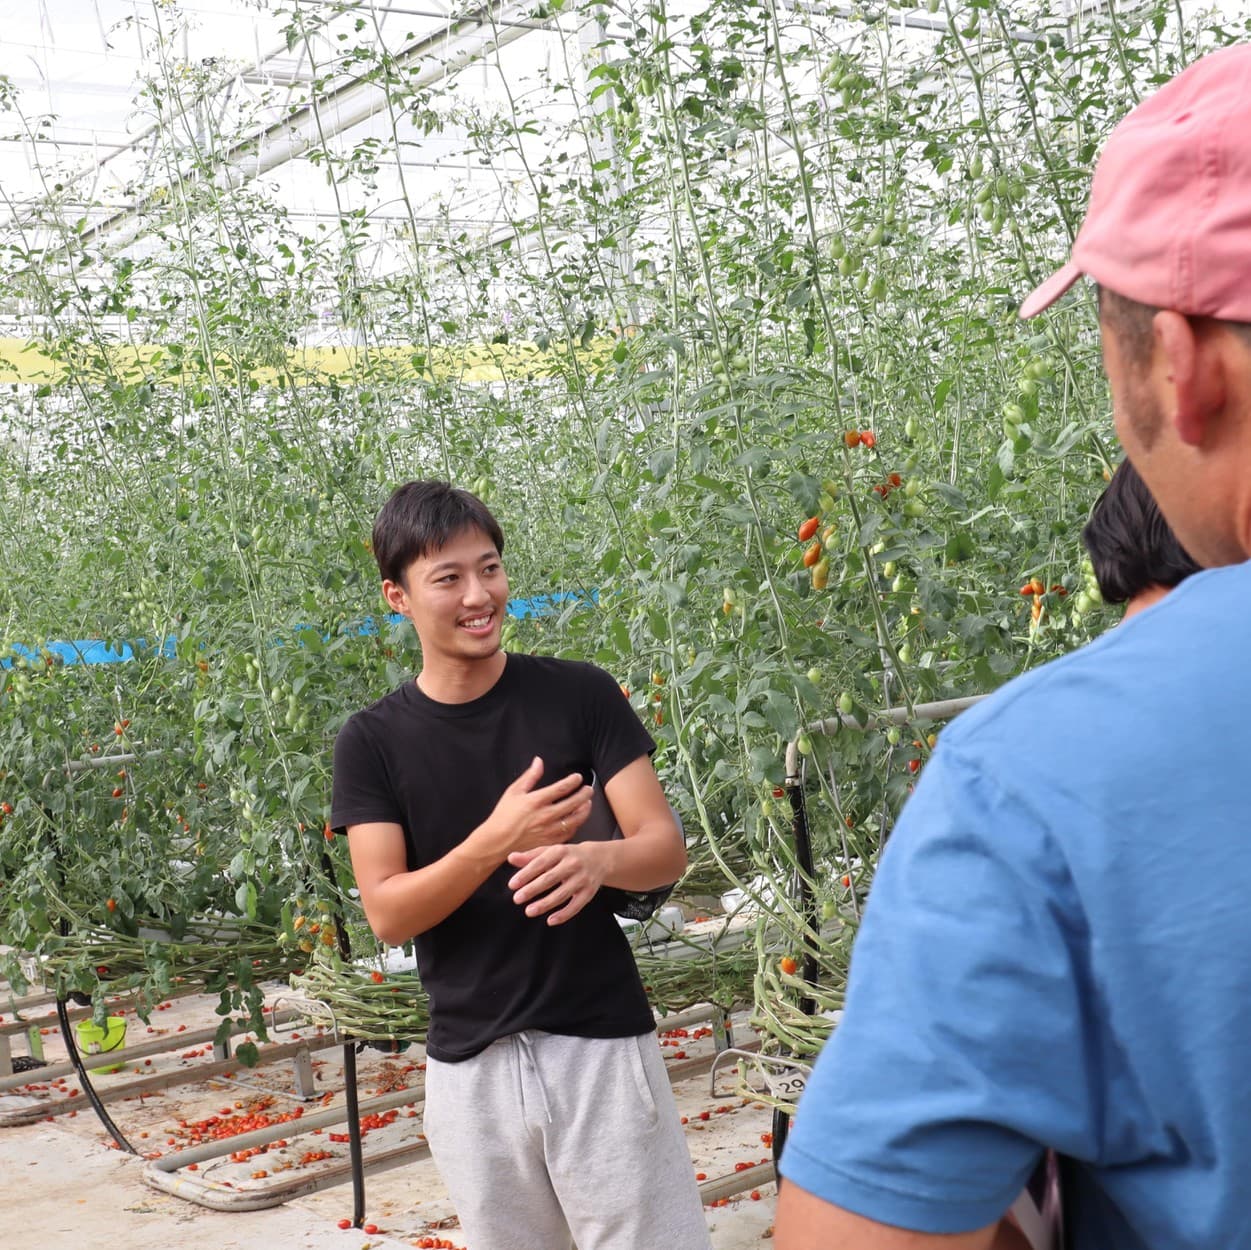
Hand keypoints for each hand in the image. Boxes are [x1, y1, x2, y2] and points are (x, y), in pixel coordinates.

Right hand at [475, 756, 592, 859]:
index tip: (578, 778)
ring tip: (588, 803)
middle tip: (589, 789)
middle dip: (584, 794)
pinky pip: (569, 833)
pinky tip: (577, 819)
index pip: (562, 788)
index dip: (573, 781)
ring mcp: (549, 830)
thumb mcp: (513, 792)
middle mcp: (545, 816)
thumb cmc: (503, 815)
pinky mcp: (549, 842)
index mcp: (536, 801)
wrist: (497, 841)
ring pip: (575, 820)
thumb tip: (539, 761)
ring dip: (584, 810)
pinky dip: (576, 825)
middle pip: (573, 803)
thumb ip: (530, 776)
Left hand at [507, 843, 606, 925]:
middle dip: (533, 889)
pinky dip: (564, 914)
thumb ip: (531, 856)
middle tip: (517, 899)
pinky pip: (576, 906)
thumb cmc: (568, 855)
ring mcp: (582, 879)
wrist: (599, 858)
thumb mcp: (551, 852)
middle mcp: (573, 864)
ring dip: (545, 904)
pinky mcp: (589, 892)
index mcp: (560, 851)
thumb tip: (511, 858)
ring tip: (529, 911)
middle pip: (550, 878)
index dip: (526, 874)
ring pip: (562, 894)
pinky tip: (550, 920)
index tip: (512, 885)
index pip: (540, 863)